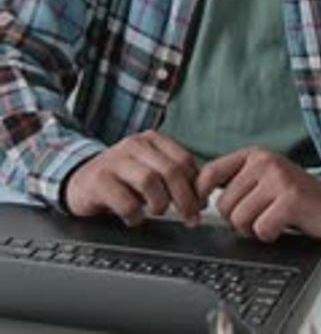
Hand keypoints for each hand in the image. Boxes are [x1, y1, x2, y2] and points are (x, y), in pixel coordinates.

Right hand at [64, 130, 201, 225]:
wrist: (79, 180)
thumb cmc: (121, 179)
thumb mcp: (149, 169)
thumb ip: (173, 176)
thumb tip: (203, 197)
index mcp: (151, 139)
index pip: (184, 159)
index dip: (196, 186)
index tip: (202, 205)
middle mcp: (134, 145)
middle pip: (171, 171)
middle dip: (185, 199)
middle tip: (190, 218)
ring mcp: (115, 161)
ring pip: (150, 182)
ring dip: (159, 204)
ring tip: (156, 212)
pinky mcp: (99, 181)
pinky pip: (125, 201)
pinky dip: (134, 215)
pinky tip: (133, 218)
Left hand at [196, 146, 320, 241]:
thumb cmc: (290, 195)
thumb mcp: (261, 179)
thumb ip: (234, 182)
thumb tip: (197, 194)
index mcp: (252, 155)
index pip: (211, 172)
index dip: (200, 194)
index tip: (203, 207)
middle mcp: (264, 162)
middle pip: (223, 204)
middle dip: (236, 220)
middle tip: (256, 217)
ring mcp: (278, 178)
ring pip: (240, 218)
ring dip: (252, 229)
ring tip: (269, 220)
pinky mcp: (291, 198)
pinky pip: (261, 228)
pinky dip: (268, 235)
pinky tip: (281, 226)